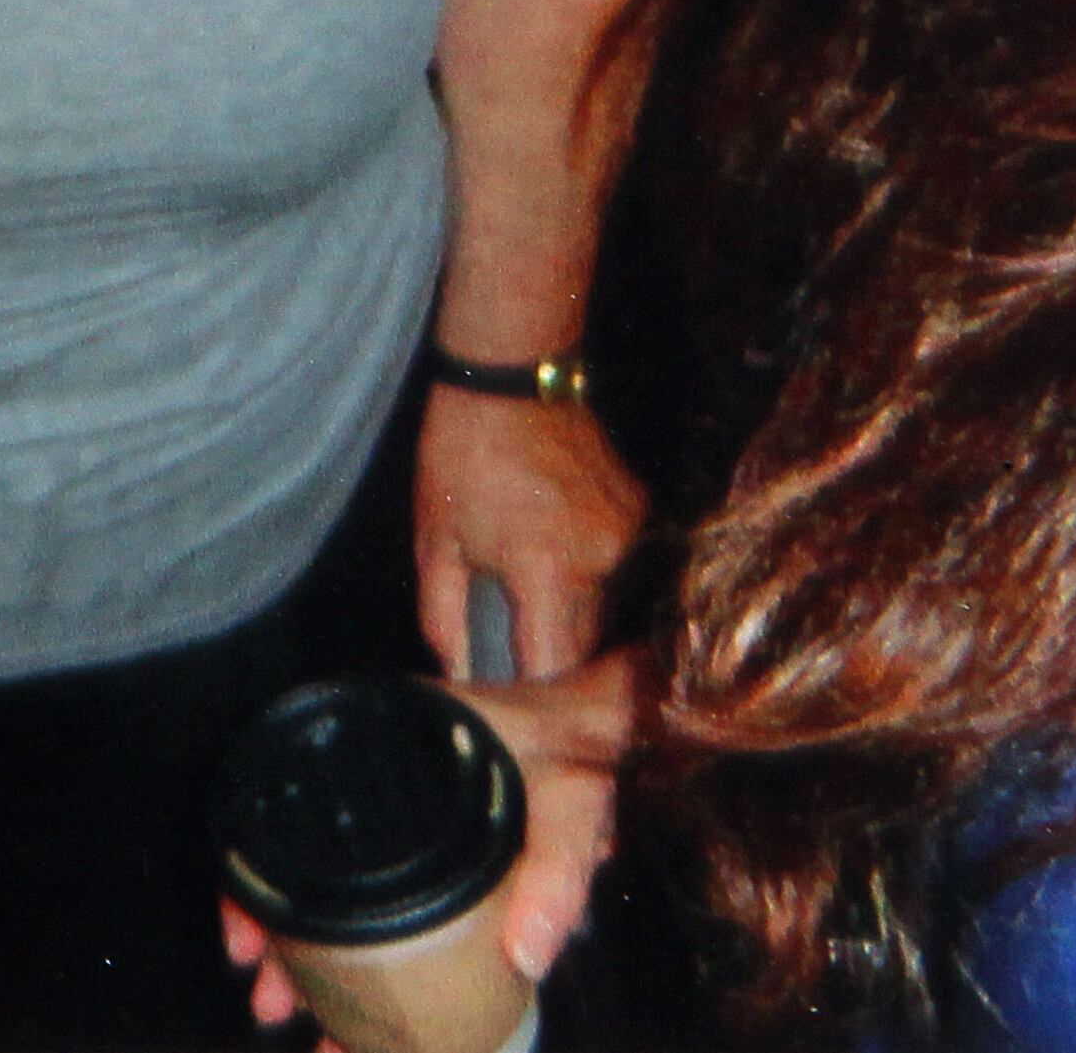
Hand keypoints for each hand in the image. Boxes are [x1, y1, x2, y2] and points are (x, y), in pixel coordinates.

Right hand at [215, 657, 633, 1031]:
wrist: (611, 725)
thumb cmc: (580, 750)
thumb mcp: (574, 800)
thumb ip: (556, 870)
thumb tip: (527, 954)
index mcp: (389, 742)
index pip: (288, 812)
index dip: (256, 881)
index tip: (248, 940)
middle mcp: (377, 771)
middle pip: (297, 858)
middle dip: (277, 938)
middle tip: (273, 1002)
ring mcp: (393, 806)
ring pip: (325, 881)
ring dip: (307, 948)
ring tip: (302, 1012)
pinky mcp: (419, 834)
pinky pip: (363, 887)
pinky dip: (349, 937)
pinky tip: (349, 984)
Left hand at [412, 385, 640, 678]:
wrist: (510, 376)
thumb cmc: (461, 454)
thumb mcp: (435, 539)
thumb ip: (444, 616)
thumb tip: (454, 671)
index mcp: (548, 571)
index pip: (554, 665)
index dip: (531, 689)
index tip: (510, 699)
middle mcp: (602, 559)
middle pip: (584, 642)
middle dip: (551, 655)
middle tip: (514, 650)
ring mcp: (628, 534)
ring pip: (606, 607)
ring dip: (573, 614)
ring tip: (534, 597)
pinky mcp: (640, 511)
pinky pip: (619, 566)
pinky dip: (591, 573)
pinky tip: (557, 550)